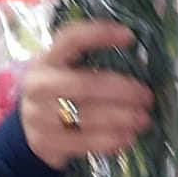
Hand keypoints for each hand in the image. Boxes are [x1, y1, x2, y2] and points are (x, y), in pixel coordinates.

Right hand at [17, 20, 153, 169]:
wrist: (30, 132)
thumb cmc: (59, 95)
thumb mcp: (66, 74)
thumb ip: (94, 67)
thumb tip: (142, 68)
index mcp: (46, 60)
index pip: (70, 39)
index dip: (99, 34)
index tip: (129, 36)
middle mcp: (39, 85)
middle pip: (87, 84)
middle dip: (123, 91)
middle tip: (147, 97)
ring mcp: (39, 115)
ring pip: (89, 116)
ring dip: (123, 118)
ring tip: (144, 120)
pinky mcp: (45, 142)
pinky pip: (85, 141)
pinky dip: (111, 140)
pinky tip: (128, 137)